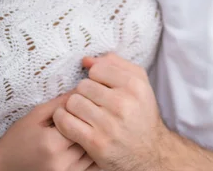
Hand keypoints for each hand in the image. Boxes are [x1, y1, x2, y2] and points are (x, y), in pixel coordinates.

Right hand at [0, 91, 99, 170]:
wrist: (3, 165)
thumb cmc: (18, 138)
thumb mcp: (36, 114)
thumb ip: (60, 103)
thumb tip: (81, 90)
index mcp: (51, 143)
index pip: (81, 122)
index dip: (83, 112)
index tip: (84, 105)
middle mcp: (59, 163)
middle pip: (88, 139)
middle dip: (89, 126)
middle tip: (87, 116)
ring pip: (91, 155)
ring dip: (91, 141)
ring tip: (86, 129)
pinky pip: (87, 168)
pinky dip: (88, 156)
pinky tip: (84, 145)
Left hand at [53, 53, 170, 170]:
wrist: (150, 153)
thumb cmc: (141, 113)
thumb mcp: (139, 83)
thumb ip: (115, 64)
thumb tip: (86, 60)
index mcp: (134, 85)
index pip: (97, 69)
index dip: (95, 77)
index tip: (100, 87)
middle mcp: (123, 104)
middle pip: (83, 85)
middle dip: (85, 93)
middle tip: (92, 102)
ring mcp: (109, 125)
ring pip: (73, 102)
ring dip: (74, 107)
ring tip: (83, 112)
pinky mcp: (96, 143)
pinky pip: (66, 122)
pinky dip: (62, 120)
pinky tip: (70, 121)